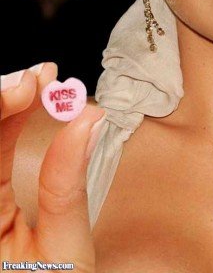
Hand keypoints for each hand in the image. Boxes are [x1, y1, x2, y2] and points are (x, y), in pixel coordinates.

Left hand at [1, 63, 104, 271]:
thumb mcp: (63, 251)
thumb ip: (67, 183)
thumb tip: (86, 119)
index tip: (32, 84)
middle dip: (7, 101)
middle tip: (42, 78)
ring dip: (15, 107)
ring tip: (44, 84)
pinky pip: (1, 150)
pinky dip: (19, 123)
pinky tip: (37, 103)